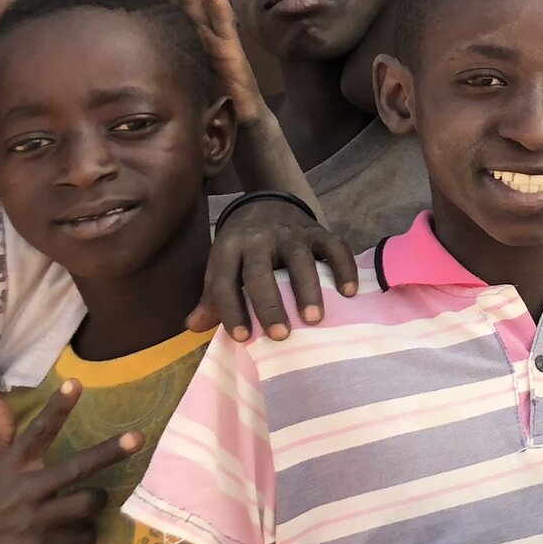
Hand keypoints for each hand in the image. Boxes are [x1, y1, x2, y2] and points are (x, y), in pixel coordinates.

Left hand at [147, 0, 265, 123]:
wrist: (242, 120)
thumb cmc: (211, 101)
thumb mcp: (180, 80)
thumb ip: (163, 66)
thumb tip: (131, 63)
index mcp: (188, 38)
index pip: (170, 6)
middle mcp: (203, 34)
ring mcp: (218, 40)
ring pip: (197, 6)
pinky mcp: (231, 52)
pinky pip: (223, 25)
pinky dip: (217, 4)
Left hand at [192, 201, 358, 341]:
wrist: (266, 205)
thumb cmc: (243, 250)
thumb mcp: (222, 267)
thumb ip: (212, 297)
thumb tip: (193, 327)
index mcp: (229, 248)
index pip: (225, 282)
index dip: (231, 310)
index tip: (242, 338)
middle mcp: (258, 239)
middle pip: (261, 272)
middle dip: (270, 304)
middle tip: (281, 334)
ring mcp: (291, 233)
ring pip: (299, 259)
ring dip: (307, 289)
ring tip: (314, 319)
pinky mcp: (318, 230)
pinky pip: (334, 247)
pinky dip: (343, 267)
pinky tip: (348, 292)